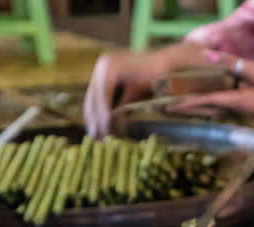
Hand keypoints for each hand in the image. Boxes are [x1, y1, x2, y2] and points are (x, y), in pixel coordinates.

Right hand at [84, 43, 208, 135]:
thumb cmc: (155, 75)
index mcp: (110, 65)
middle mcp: (101, 66)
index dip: (103, 111)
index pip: (103, 92)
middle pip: (93, 96)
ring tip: (94, 134)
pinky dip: (98, 111)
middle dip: (95, 117)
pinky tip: (97, 125)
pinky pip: (97, 97)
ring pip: (92, 98)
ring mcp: (100, 71)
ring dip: (92, 117)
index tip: (104, 126)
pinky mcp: (102, 78)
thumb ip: (126, 107)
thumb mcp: (140, 92)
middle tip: (96, 135)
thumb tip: (115, 126)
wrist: (161, 63)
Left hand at [170, 52, 253, 117]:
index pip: (206, 102)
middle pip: (202, 110)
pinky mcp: (239, 109)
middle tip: (162, 109)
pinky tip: (195, 105)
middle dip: (183, 109)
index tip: (171, 104)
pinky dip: (203, 107)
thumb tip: (209, 56)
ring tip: (173, 107)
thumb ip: (232, 63)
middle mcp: (232, 109)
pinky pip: (217, 108)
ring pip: (208, 111)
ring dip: (191, 110)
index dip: (187, 102)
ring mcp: (235, 111)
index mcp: (235, 102)